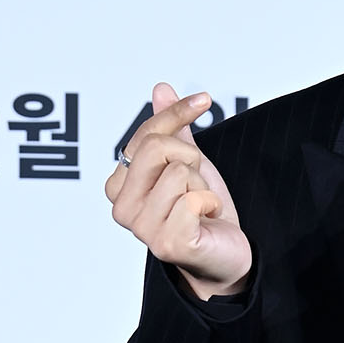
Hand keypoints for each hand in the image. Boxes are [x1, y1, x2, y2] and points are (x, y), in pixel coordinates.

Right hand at [105, 83, 252, 300]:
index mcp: (118, 185)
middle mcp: (122, 207)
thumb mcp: (188, 162)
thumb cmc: (202, 211)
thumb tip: (161, 88)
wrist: (225, 254)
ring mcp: (142, 229)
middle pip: (157, 147)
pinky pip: (193, 199)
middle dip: (191, 158)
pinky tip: (205, 221)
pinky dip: (210, 205)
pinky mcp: (167, 244)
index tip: (204, 101)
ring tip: (200, 208)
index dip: (178, 114)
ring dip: (202, 187)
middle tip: (197, 184)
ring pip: (179, 172)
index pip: (145, 134)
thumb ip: (172, 128)